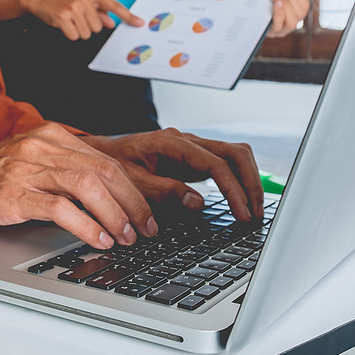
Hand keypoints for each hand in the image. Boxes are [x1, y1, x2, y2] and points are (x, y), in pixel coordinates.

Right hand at [0, 123, 156, 249]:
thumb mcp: (32, 163)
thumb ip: (65, 170)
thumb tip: (111, 198)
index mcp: (51, 135)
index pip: (106, 159)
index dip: (133, 189)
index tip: (146, 213)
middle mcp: (41, 146)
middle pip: (104, 170)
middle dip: (132, 203)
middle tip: (145, 228)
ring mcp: (26, 168)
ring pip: (87, 185)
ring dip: (114, 215)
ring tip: (126, 237)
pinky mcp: (12, 193)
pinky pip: (60, 207)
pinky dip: (86, 226)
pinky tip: (98, 239)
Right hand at [20, 0, 144, 40]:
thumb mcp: (82, 0)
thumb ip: (98, 11)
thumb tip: (111, 23)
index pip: (114, 5)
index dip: (127, 16)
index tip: (139, 23)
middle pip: (98, 27)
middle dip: (88, 26)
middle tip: (77, 17)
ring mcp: (73, 7)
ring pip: (88, 33)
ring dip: (79, 31)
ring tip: (70, 20)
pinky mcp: (63, 17)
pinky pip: (75, 36)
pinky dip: (70, 34)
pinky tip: (63, 24)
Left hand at [82, 128, 263, 221]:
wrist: (99, 155)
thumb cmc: (111, 166)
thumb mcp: (133, 182)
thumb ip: (165, 191)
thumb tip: (198, 203)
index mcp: (172, 143)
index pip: (215, 164)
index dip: (233, 189)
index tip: (242, 213)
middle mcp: (186, 141)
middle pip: (235, 153)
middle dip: (250, 183)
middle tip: (255, 214)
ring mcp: (192, 148)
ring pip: (234, 155)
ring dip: (248, 180)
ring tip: (253, 210)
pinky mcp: (193, 158)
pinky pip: (225, 163)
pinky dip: (237, 180)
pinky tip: (240, 200)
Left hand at [267, 0, 316, 37]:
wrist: (252, 14)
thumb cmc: (270, 2)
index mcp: (297, 12)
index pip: (305, 4)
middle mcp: (293, 22)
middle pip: (300, 12)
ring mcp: (283, 29)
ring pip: (292, 22)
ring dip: (286, 6)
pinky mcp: (273, 33)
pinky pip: (279, 26)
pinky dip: (279, 14)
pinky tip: (275, 4)